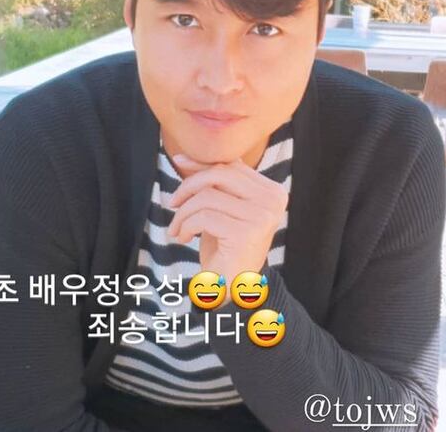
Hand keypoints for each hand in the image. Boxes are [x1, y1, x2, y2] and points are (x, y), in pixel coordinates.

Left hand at [166, 154, 288, 302]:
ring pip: (208, 197)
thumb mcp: (219, 208)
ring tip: (177, 229)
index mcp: (272, 191)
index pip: (232, 167)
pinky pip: (204, 217)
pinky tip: (183, 238)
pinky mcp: (247, 233)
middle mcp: (273, 201)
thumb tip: (183, 157)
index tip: (179, 163)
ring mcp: (262, 216)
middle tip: (173, 203)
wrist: (233, 288)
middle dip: (189, 185)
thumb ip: (210, 182)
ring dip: (183, 213)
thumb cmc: (225, 246)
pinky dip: (186, 226)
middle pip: (220, 175)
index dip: (202, 164)